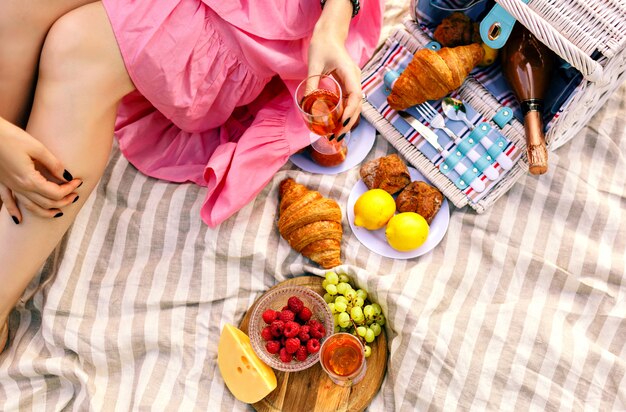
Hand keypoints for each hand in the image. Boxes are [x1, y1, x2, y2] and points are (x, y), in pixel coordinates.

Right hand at [0, 117, 80, 221]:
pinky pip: (8, 202)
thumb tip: (67, 176)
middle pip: (46, 202)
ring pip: (30, 207)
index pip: (56, 193)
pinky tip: (18, 221)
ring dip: (46, 211)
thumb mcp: (37, 147)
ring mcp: (10, 186)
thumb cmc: (10, 136)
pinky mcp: (2, 182)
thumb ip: (54, 164)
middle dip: (64, 201)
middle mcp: (20, 187)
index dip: (70, 189)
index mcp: (30, 179)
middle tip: (75, 195)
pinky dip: (14, 212)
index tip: (78, 181)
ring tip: (59, 212)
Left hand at [307, 0, 361, 135]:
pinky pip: (349, 101)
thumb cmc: (322, 45)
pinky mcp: (348, 84)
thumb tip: (305, 105)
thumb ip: (311, 84)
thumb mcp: (314, 64)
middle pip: (357, 105)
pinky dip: (345, 114)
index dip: (351, 112)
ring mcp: (353, 81)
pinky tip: (337, 124)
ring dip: (347, 121)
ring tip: (337, 135)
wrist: (329, 34)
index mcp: (350, 72)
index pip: (356, 96)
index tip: (342, 124)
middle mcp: (355, 78)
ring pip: (354, 105)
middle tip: (337, 137)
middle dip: (349, 122)